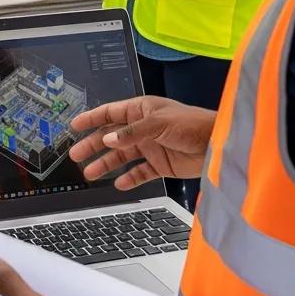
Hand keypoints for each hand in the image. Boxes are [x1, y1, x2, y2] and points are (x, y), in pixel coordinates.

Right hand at [69, 96, 216, 188]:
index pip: (110, 114)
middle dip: (93, 145)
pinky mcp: (161, 165)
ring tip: (91, 173)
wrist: (220, 144)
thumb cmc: (193, 124)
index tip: (74, 125)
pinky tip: (120, 184)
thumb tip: (108, 140)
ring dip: (106, 164)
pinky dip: (130, 178)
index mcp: (140, 111)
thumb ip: (132, 133)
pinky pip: (140, 172)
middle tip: (76, 155)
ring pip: (122, 156)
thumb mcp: (159, 123)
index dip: (91, 119)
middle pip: (111, 137)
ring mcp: (151, 147)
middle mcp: (142, 128)